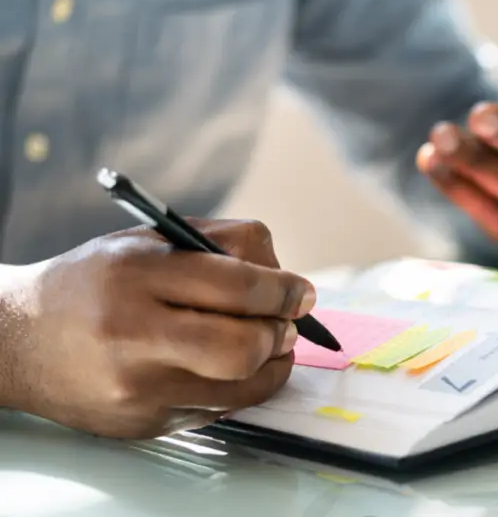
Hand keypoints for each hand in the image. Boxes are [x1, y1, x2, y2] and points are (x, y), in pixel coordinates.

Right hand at [0, 219, 315, 438]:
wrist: (18, 341)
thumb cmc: (93, 282)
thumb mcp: (149, 240)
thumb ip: (220, 245)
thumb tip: (284, 278)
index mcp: (137, 275)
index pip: (236, 284)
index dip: (284, 289)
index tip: (303, 292)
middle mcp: (133, 336)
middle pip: (242, 346)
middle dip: (281, 332)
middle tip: (288, 322)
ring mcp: (137, 389)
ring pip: (240, 386)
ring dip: (273, 362)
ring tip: (270, 342)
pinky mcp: (144, 424)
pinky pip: (219, 409)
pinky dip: (242, 385)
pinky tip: (236, 366)